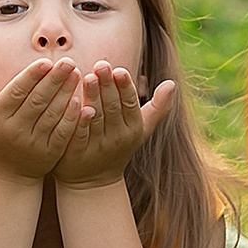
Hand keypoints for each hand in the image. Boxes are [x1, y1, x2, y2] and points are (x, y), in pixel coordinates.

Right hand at [0, 55, 81, 181]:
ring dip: (66, 93)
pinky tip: (80, 101)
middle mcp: (14, 131)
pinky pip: (62, 132)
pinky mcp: (49, 154)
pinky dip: (71, 117)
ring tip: (76, 74)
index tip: (46, 61)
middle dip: (54, 80)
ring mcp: (32, 144)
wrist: (6, 174)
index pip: (16, 92)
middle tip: (68, 62)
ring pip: (52, 114)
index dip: (32, 76)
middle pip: (37, 101)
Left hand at [53, 62, 177, 191]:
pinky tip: (75, 104)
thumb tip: (173, 84)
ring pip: (96, 118)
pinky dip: (79, 121)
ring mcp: (98, 146)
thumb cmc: (118, 147)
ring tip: (87, 77)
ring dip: (92, 97)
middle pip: (113, 108)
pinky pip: (80, 135)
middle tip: (101, 64)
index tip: (120, 69)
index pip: (130, 104)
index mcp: (133, 129)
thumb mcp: (141, 130)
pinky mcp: (77, 153)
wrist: (94, 183)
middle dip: (107, 85)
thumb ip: (157, 107)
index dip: (125, 87)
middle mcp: (117, 138)